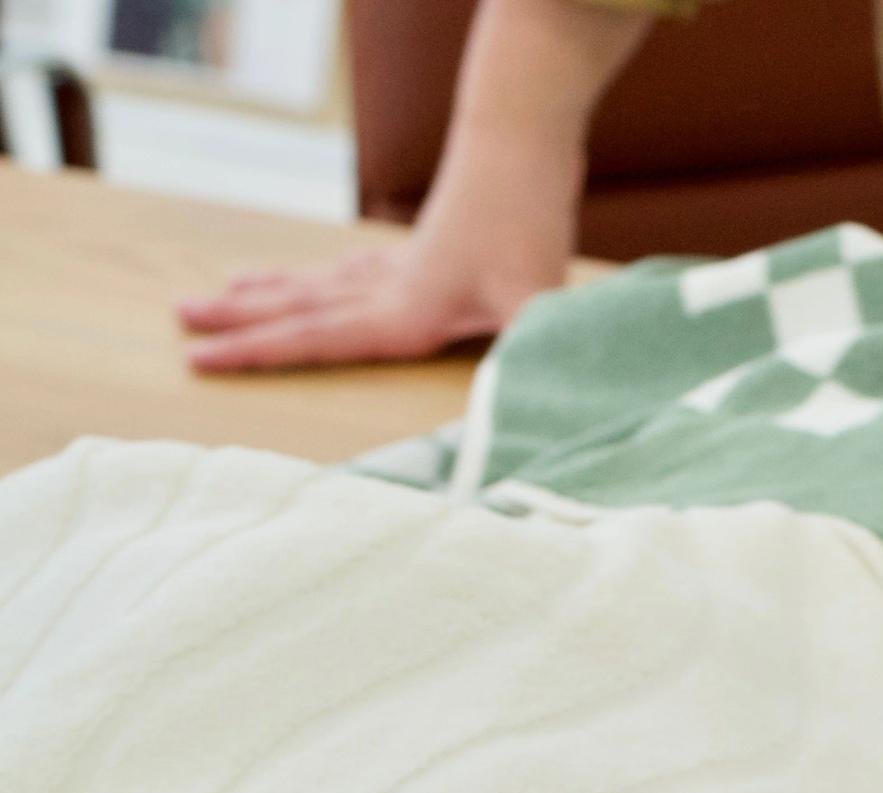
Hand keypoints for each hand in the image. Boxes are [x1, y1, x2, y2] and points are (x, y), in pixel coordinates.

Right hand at [175, 0, 649, 373]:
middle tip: (180, 323)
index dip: (253, 354)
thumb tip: (527, 406)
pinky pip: (352, 272)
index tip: (197, 360)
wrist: (520, 132)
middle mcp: (387, 288)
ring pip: (318, 284)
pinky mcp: (419, 249)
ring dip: (268, 293)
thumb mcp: (537, 300)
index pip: (313, 340)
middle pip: (298, 307)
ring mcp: (398, 264)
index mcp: (403, 313)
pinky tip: (313, 279)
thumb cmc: (531, 219)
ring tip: (223, 293)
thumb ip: (528, 355)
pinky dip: (320, 279)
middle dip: (239, 321)